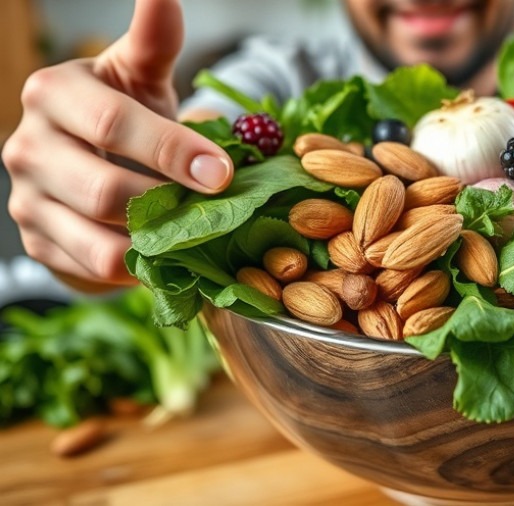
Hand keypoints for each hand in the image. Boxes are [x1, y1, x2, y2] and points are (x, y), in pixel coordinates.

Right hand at [2, 0, 232, 290]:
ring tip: (198, 234)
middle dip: (168, 204)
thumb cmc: (124, 109)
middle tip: (220, 211)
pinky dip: (140, 268)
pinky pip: (95, 268)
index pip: (113, 124)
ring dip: (157, 243)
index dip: (172, 150)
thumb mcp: (139, 73)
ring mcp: (29, 199)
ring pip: (96, 240)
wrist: (95, 155)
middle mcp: (28, 146)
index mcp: (54, 94)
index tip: (222, 171)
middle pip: (102, 189)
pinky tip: (171, 256)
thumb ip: (153, 38)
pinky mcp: (40, 241)